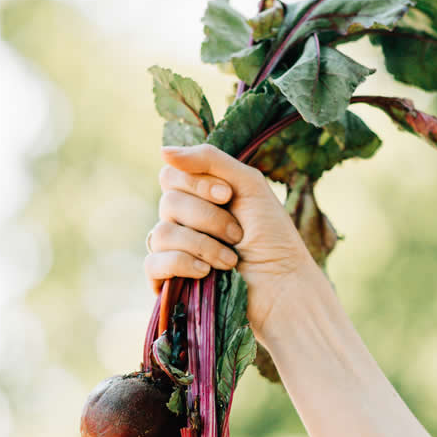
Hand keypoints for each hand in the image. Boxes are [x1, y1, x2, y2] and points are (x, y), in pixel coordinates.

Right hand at [145, 144, 315, 342]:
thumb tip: (163, 150)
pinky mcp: (168, 282)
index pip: (171, 176)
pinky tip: (206, 272)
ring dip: (203, 245)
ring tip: (232, 260)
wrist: (282, 285)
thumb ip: (209, 160)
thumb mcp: (248, 185)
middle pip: (168, 203)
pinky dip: (181, 264)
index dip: (196, 183)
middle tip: (239, 234)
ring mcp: (173, 252)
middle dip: (209, 218)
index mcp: (196, 198)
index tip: (228, 195)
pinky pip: (153, 263)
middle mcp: (180, 222)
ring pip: (162, 234)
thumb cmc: (272, 236)